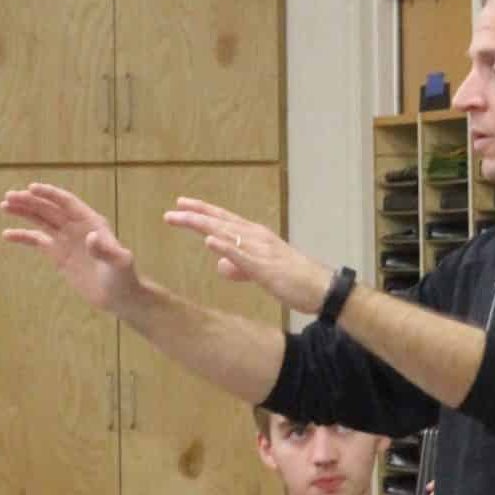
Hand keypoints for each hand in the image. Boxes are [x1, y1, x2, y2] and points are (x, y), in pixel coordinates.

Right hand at [2, 182, 149, 315]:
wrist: (120, 297)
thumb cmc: (124, 278)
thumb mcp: (119, 263)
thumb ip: (105, 250)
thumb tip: (91, 238)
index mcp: (91, 222)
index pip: (67, 203)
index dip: (50, 194)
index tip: (31, 188)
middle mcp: (77, 227)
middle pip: (50, 209)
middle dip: (30, 201)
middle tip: (9, 196)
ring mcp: (67, 240)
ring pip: (41, 221)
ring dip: (24, 212)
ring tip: (4, 205)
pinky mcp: (59, 254)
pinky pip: (38, 241)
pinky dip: (23, 237)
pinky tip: (7, 235)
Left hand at [163, 197, 330, 315]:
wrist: (323, 289)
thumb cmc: (296, 281)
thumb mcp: (262, 272)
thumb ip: (240, 267)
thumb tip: (220, 266)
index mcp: (257, 237)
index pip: (225, 220)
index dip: (203, 211)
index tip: (182, 204)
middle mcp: (257, 237)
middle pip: (220, 222)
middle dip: (194, 215)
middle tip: (171, 210)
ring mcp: (261, 250)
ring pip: (227, 233)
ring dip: (203, 224)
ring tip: (181, 217)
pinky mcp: (265, 267)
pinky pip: (242, 255)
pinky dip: (225, 246)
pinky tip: (208, 240)